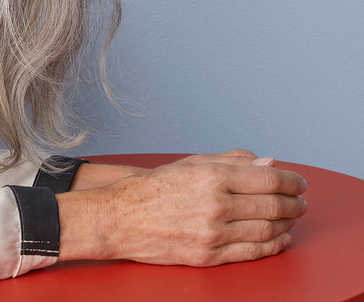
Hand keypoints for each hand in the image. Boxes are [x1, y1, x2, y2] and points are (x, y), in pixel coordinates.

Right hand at [57, 150, 307, 266]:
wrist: (117, 219)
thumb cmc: (151, 189)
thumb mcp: (188, 164)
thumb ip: (230, 161)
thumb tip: (269, 163)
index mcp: (210, 177)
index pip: (268, 179)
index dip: (292, 181)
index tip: (299, 183)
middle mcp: (214, 205)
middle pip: (273, 206)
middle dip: (295, 204)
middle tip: (301, 202)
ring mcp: (211, 233)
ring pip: (267, 230)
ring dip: (287, 224)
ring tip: (291, 218)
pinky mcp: (207, 256)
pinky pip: (252, 252)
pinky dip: (273, 245)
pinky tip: (280, 238)